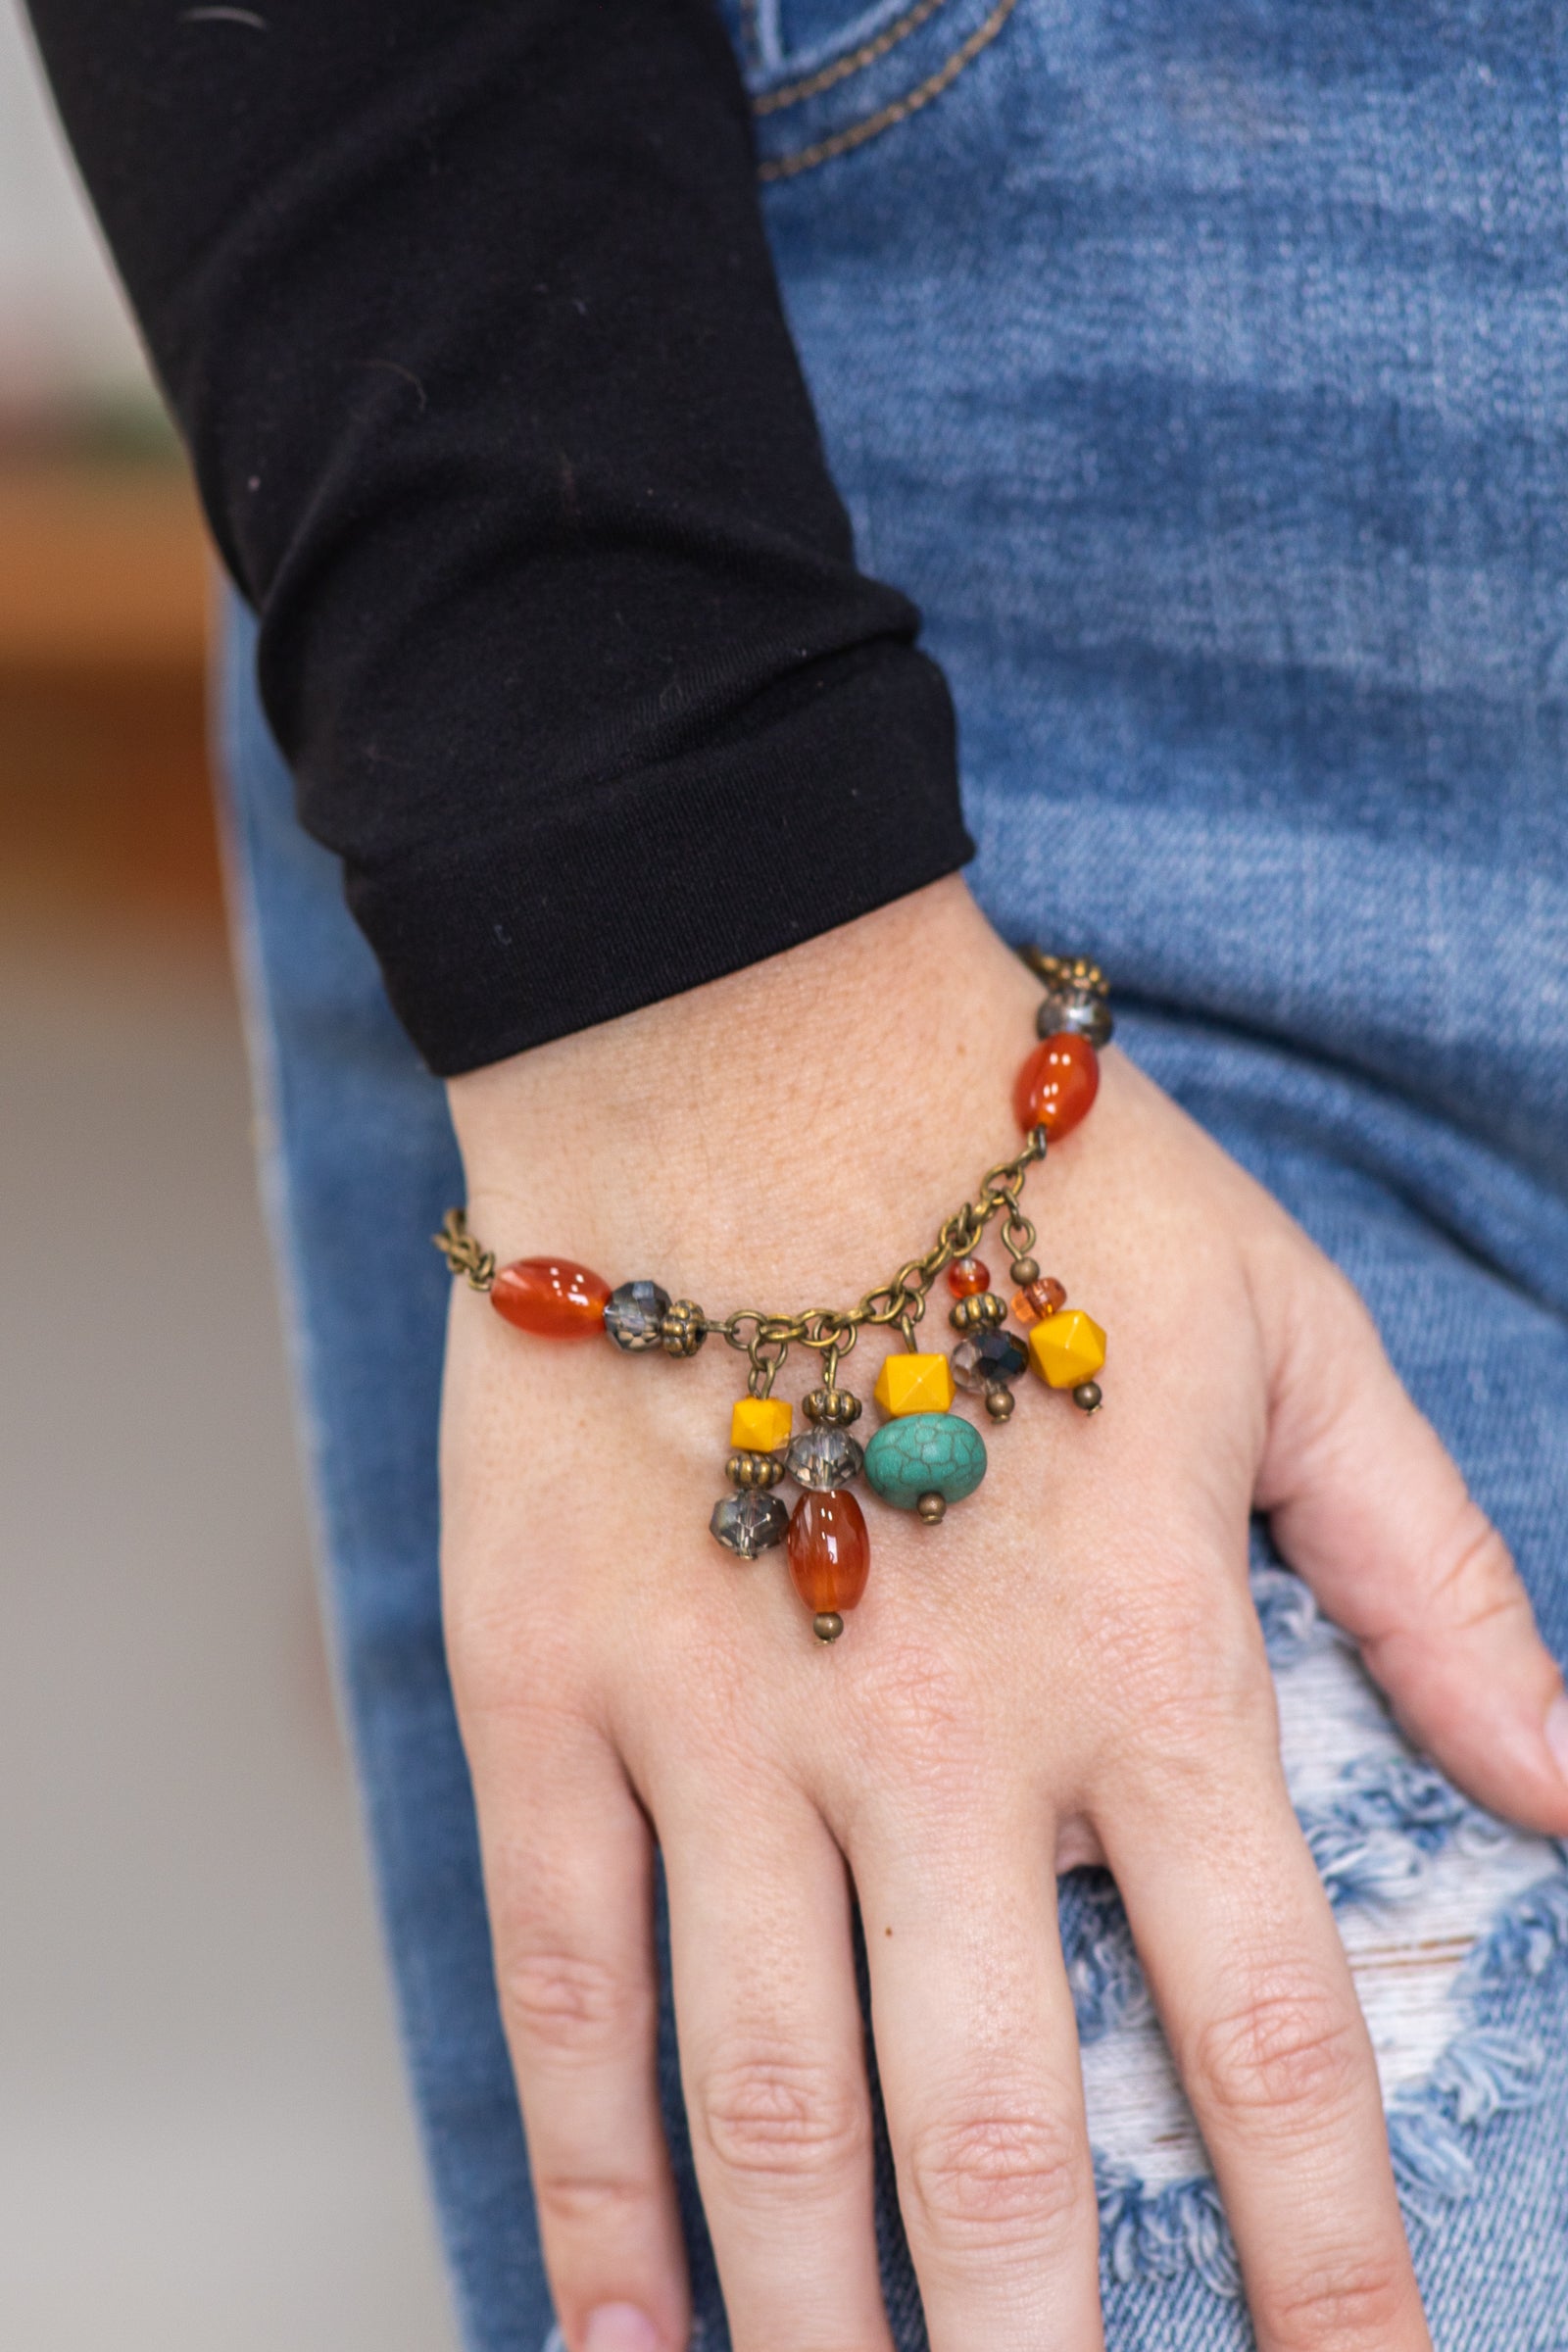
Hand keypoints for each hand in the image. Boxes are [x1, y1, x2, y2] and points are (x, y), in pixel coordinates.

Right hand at [441, 878, 1567, 2351]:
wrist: (742, 1035)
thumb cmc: (1035, 1185)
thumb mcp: (1295, 1340)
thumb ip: (1435, 1581)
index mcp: (1142, 1665)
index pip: (1266, 2045)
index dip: (1332, 2279)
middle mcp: (937, 1741)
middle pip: (1005, 2140)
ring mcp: (720, 1727)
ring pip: (772, 2104)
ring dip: (825, 2328)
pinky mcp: (545, 1692)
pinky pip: (561, 1978)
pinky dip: (584, 2174)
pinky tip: (618, 2329)